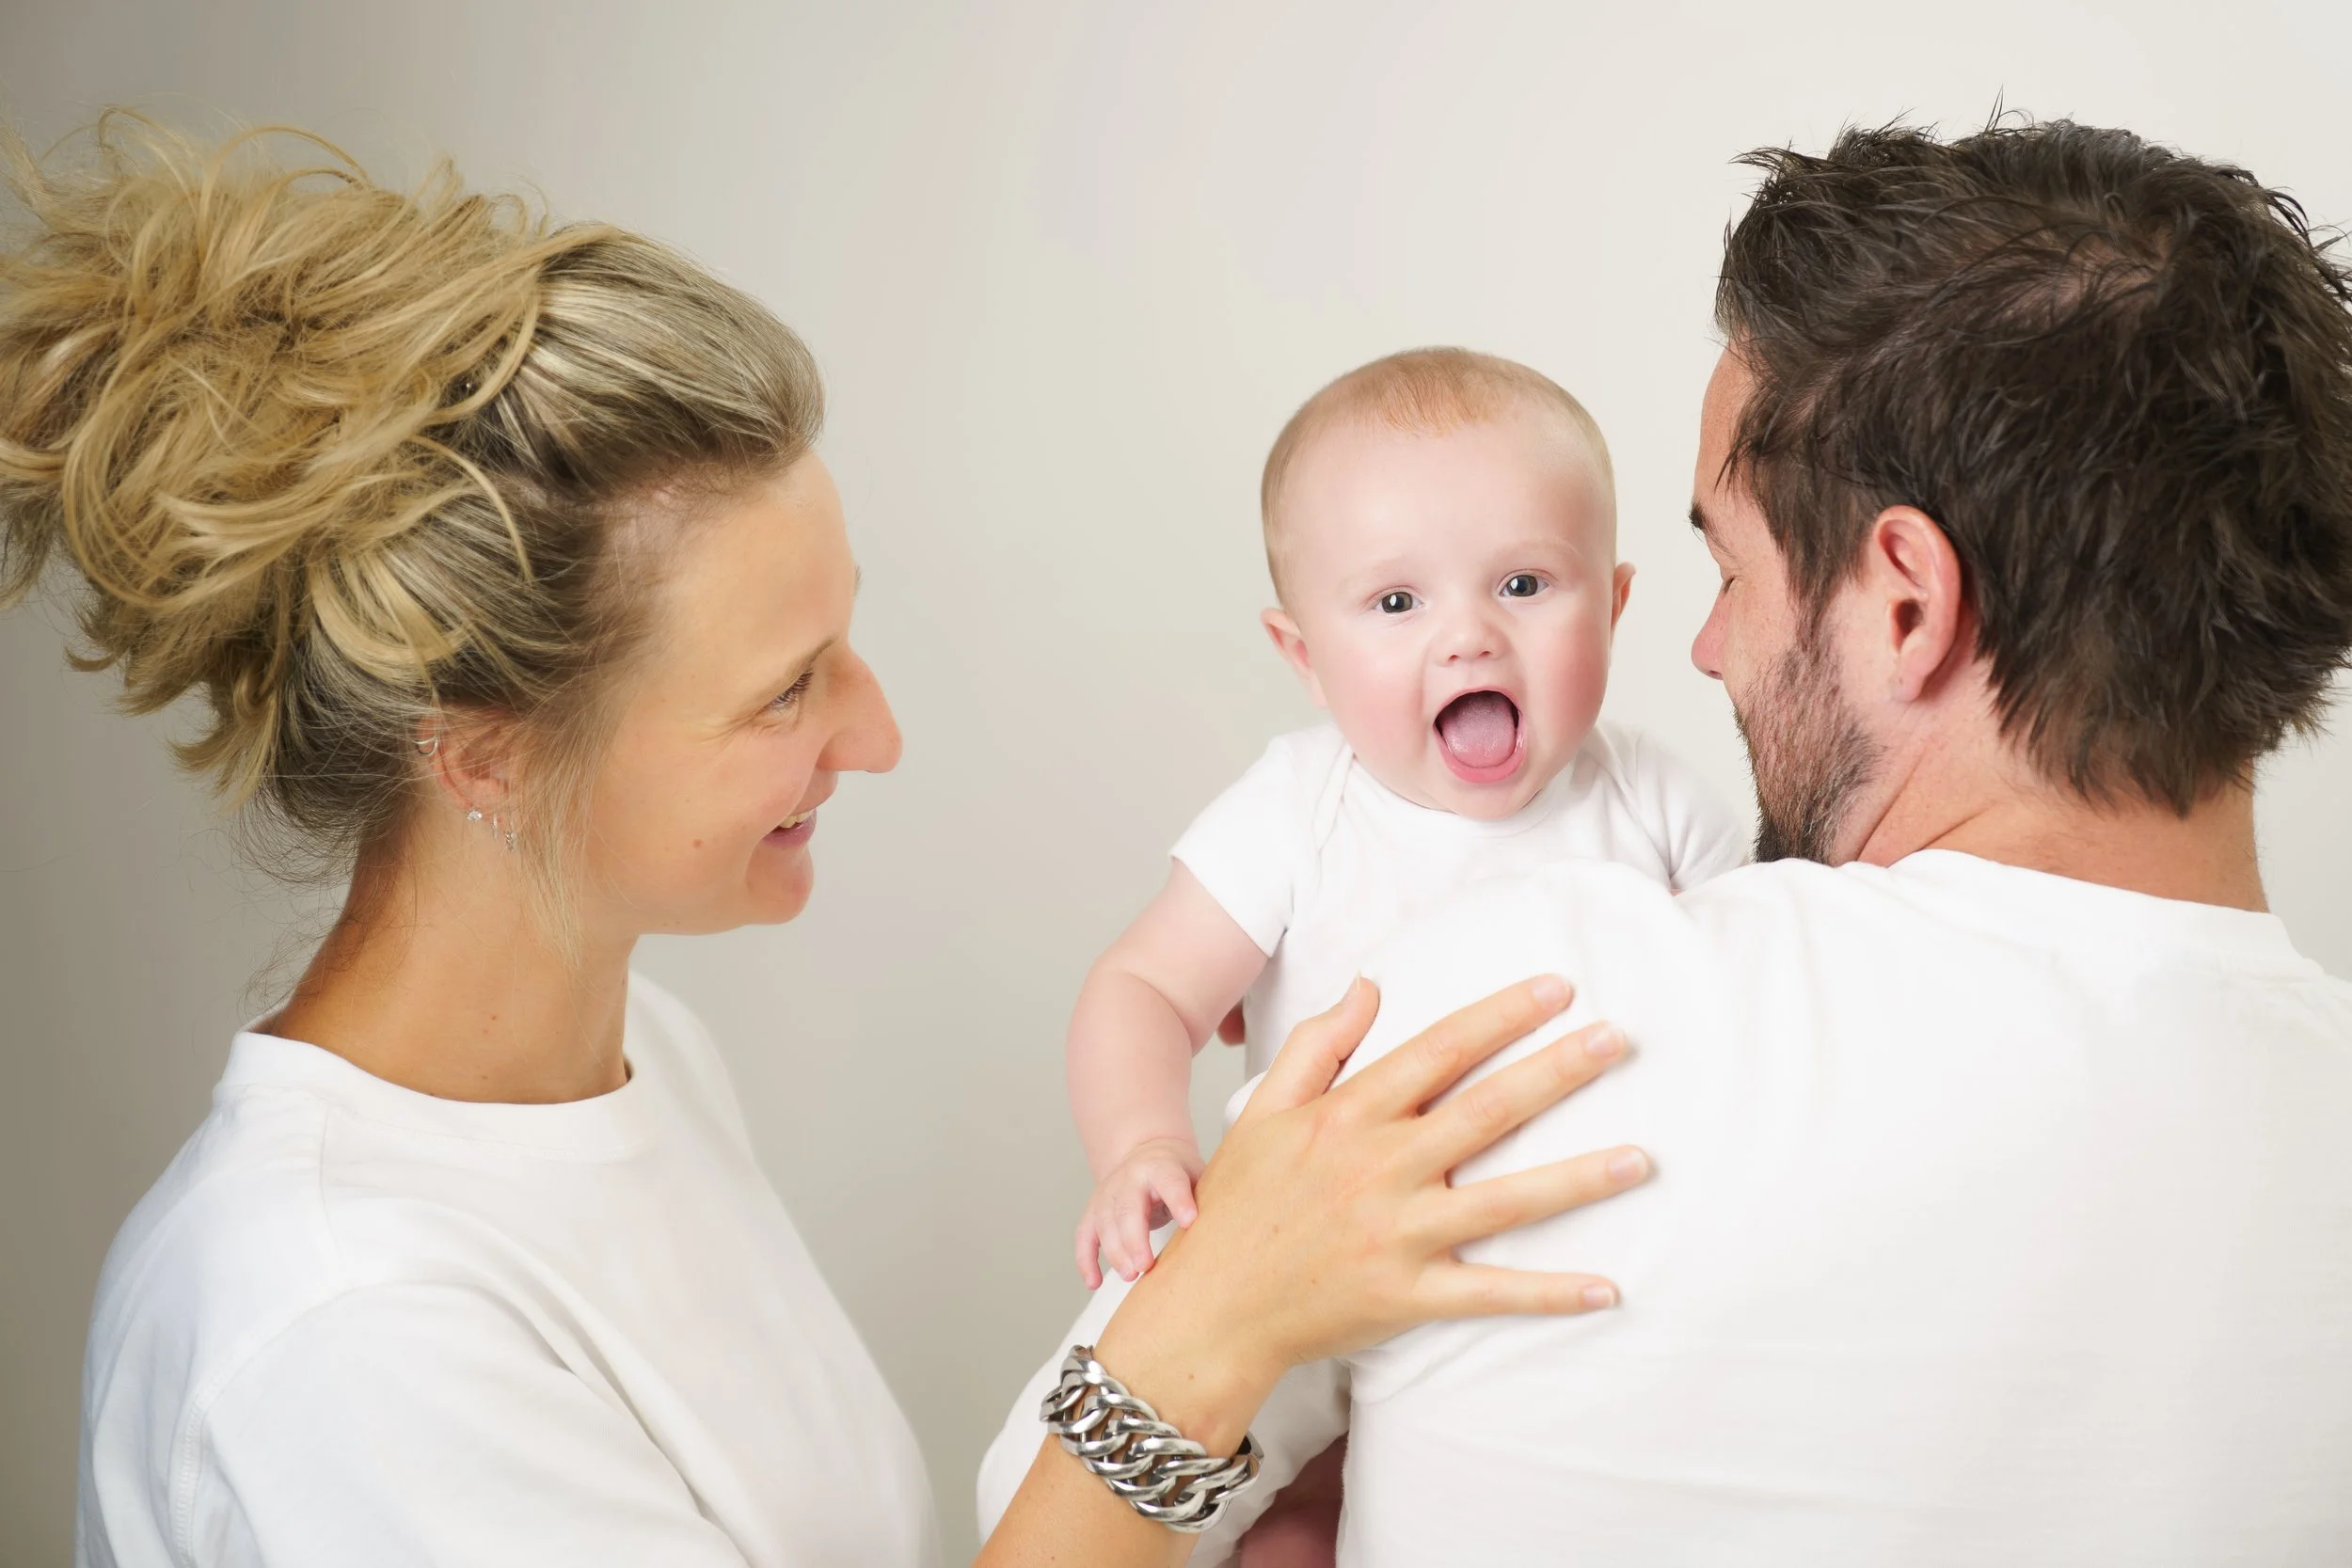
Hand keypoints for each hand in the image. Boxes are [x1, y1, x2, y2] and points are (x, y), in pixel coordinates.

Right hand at [1076, 1136, 1203, 1288]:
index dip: (1179, 1200)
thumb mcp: (1197, 1173)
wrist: (1145, 1152)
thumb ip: (1207, 1197)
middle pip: (1128, 1208)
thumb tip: (1234, 1230)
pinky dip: (1086, 1260)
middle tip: (1145, 1265)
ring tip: (1130, 1275)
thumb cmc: (1177, 1172)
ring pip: (1104, 1224)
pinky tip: (1094, 1282)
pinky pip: (1084, 1237)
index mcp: (1161, 1167)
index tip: (1190, 1222)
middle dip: (1135, 1238)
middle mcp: (1129, 1179)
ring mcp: (1107, 1195)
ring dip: (1114, 1252)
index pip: (1170, 1181)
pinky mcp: (1093, 1212)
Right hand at [1095, 974, 1646, 1448]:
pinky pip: (1490, 1294)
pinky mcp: (1408, 1296)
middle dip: (1557, 1072)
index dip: (1501, 1015)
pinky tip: (1608, 1289)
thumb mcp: (1266, 1109)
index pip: (1439, 1050)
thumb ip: (1319, 1042)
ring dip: (1578, 1180)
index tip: (1558, 987)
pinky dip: (1549, 1295)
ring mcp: (1397, 1234)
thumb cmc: (1240, 1205)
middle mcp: (1379, 1168)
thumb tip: (1369, 983)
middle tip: (1621, 1040)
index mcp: (1348, 1116)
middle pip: (1486, 1111)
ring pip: (1504, 1201)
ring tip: (1642, 1159)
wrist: (1212, 1307)